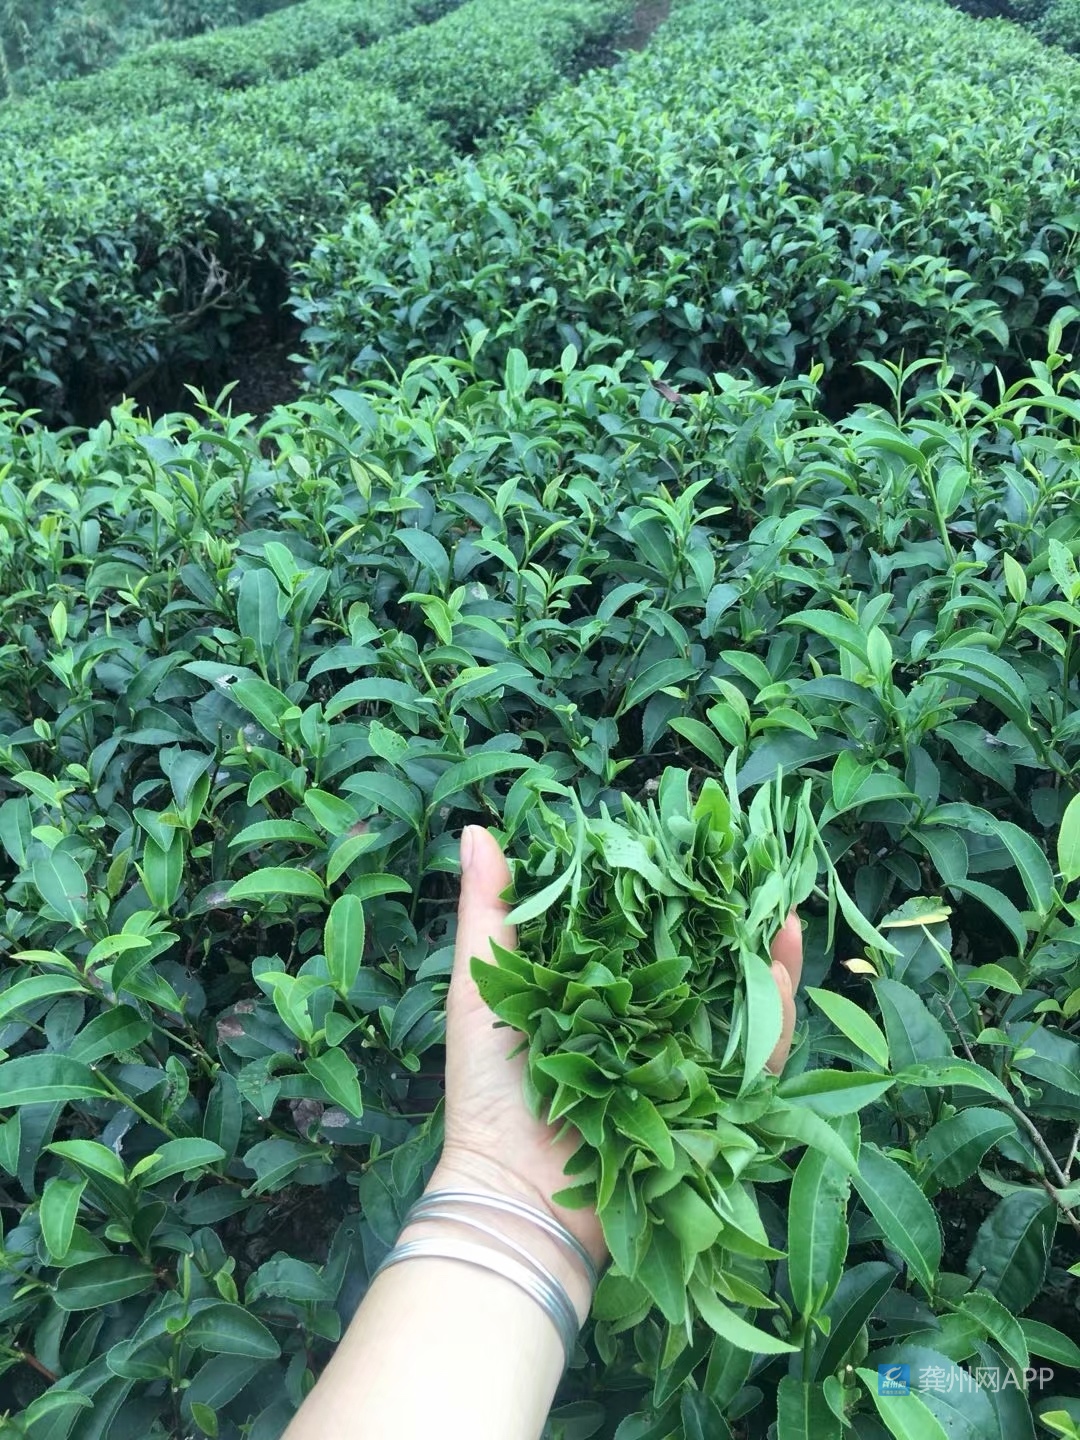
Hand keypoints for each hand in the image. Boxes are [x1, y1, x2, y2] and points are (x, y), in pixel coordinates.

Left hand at [431, 825, 804, 1270]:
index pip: (646, 930)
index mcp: (600, 992)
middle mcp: (648, 1023)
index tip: (692, 843)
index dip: (672, 890)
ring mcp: (683, 1063)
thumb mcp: (482, 990)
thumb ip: (489, 913)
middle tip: (755, 870)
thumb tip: (478, 828)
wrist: (513, 1194)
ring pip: (738, 1004)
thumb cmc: (488, 1091)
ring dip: (765, 959)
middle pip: (703, 962)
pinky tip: (779, 974)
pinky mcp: (709, 1106)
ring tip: (780, 912)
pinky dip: (775, 1019)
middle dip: (732, 918)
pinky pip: (754, 1060)